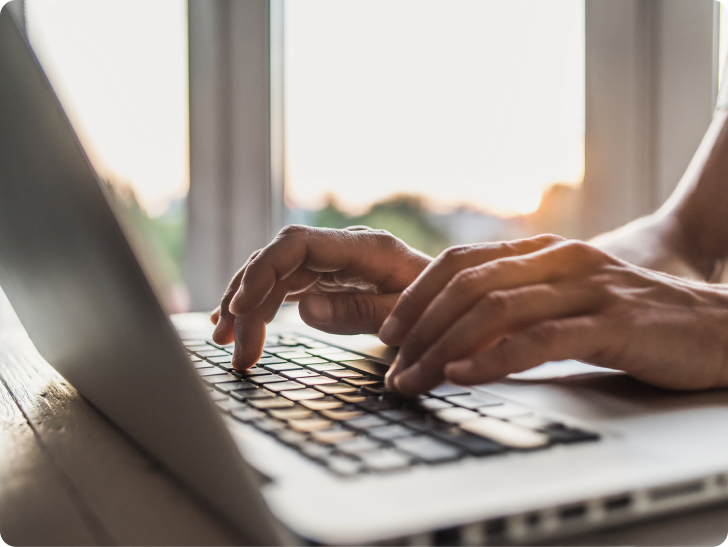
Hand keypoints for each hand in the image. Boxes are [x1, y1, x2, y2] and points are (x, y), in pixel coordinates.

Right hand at [211, 225, 430, 368]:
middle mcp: (341, 249)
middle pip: (277, 262)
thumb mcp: (406, 314)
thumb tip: (305, 309)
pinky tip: (241, 325)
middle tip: (233, 347)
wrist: (453, 302)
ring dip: (247, 306)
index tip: (240, 308)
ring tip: (227, 344)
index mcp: (363, 247)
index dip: (262, 271)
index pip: (296, 244)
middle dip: (247, 300)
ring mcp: (332, 263)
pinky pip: (285, 286)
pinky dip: (261, 307)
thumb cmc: (437, 306)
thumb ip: (360, 311)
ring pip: (274, 275)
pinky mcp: (327, 278)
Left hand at [379, 235, 727, 395]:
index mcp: (543, 252)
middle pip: (467, 284)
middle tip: (393, 365)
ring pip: (495, 309)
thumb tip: (459, 334)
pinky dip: (495, 358)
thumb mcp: (568, 302)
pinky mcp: (612, 322)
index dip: (417, 294)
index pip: (461, 262)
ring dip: (444, 347)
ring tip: (416, 379)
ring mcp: (586, 287)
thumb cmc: (634, 319)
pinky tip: (464, 375)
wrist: (719, 326)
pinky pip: (540, 338)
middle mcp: (559, 260)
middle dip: (419, 327)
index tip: (389, 331)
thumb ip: (520, 307)